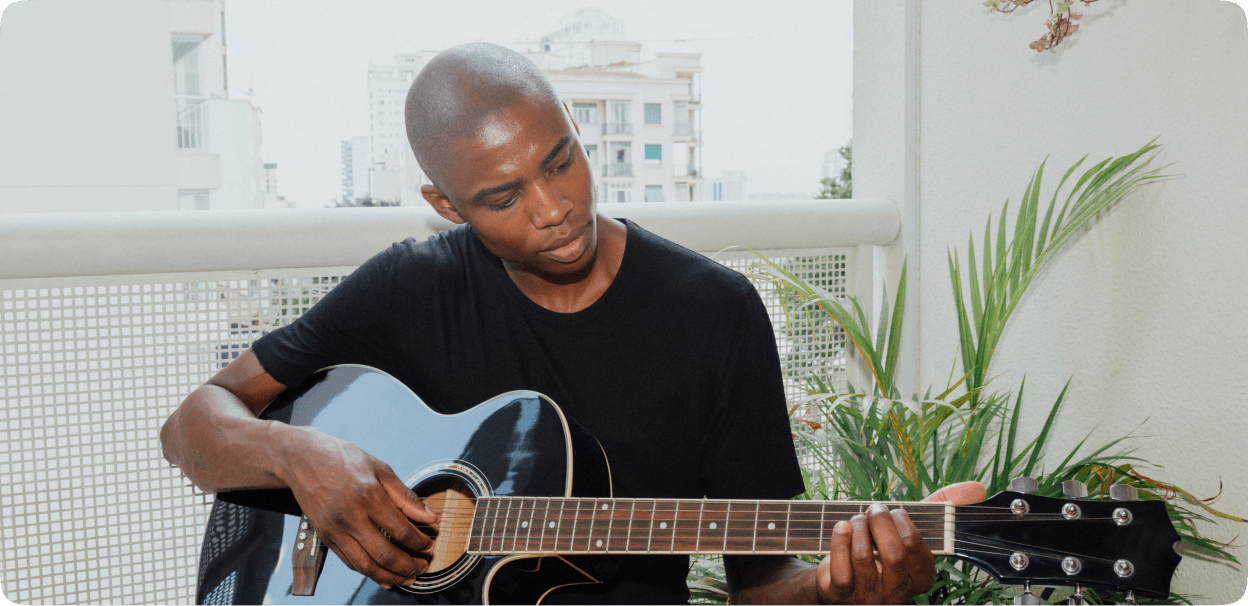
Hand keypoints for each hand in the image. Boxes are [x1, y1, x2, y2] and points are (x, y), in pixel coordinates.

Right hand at [277, 424, 439, 588]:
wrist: (303, 459)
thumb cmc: (342, 459)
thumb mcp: (381, 469)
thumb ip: (406, 496)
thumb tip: (429, 516)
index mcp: (368, 496)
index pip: (401, 530)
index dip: (419, 543)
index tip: (428, 545)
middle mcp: (350, 517)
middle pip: (384, 555)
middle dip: (408, 567)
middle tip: (422, 567)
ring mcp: (335, 530)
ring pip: (366, 566)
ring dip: (389, 577)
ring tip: (406, 578)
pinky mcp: (325, 537)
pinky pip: (349, 562)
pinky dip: (368, 572)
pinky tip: (382, 574)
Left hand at [812, 482, 985, 604]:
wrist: (840, 582)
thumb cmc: (879, 551)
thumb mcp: (908, 532)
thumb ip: (938, 511)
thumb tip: (976, 487)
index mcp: (918, 578)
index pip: (919, 551)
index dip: (905, 523)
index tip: (897, 511)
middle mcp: (896, 591)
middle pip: (893, 553)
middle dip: (881, 521)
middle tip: (874, 508)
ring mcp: (868, 596)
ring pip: (864, 557)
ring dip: (858, 527)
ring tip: (856, 518)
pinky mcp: (841, 595)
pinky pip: (841, 569)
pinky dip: (839, 541)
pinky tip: (841, 527)